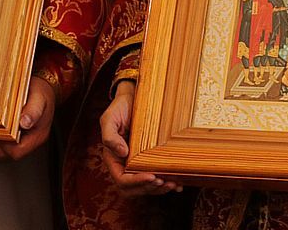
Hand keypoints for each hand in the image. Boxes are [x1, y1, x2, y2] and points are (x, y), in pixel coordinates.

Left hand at [0, 76, 55, 160]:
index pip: (18, 150)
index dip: (2, 147)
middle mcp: (27, 141)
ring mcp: (19, 139)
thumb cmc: (43, 92)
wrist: (45, 87)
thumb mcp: (40, 98)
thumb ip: (34, 111)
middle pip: (5, 154)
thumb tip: (24, 123)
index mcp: (37, 136)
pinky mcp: (12, 134)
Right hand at [99, 80, 180, 196]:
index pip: (121, 179)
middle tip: (164, 182)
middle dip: (150, 188)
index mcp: (114, 158)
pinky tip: (178, 184)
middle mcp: (125, 164)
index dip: (135, 182)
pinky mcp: (150, 160)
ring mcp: (138, 163)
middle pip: (135, 188)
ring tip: (173, 184)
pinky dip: (167, 184)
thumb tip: (122, 153)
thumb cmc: (120, 107)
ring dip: (160, 189)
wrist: (133, 98)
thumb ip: (110, 136)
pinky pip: (157, 177)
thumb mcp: (109, 118)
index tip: (151, 176)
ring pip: (147, 186)